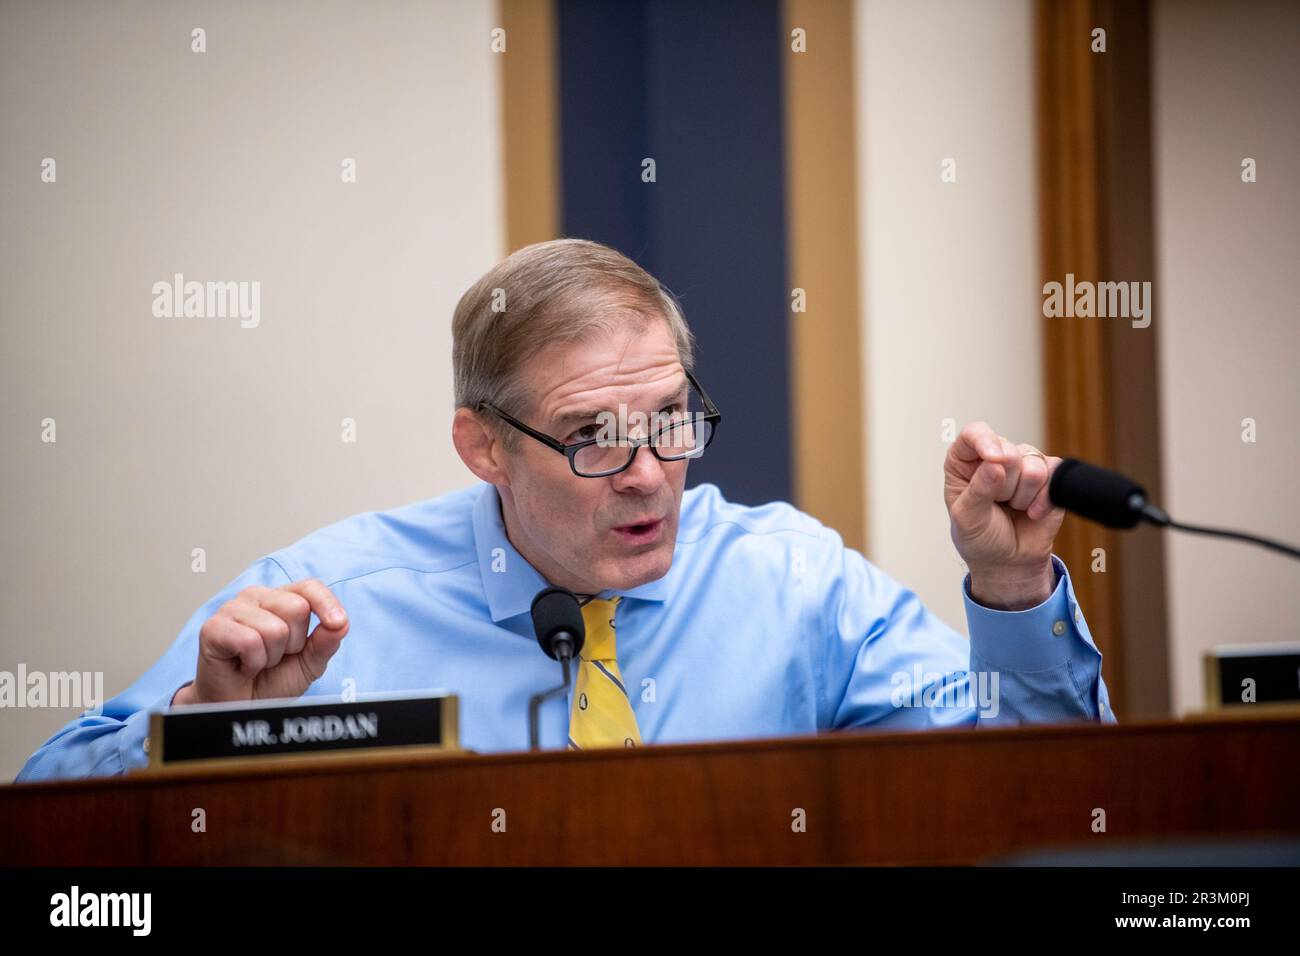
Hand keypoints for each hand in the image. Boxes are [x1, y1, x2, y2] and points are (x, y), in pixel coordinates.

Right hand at [175, 578, 348, 704]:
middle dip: (294, 642)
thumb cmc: (271, 681)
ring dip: (271, 656)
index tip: (338, 623)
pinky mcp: (213, 627)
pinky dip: (253, 662)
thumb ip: (326, 642)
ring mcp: (233, 609)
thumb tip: (341, 623)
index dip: (326, 603)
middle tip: (276, 656)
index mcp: (281, 599)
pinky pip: (250, 641)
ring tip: (259, 662)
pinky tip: (244, 666)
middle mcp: (257, 597)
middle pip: (296, 608)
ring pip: (274, 628)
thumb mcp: (309, 663)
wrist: (242, 706)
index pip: (310, 586)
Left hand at [943, 421, 1063, 609]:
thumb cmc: (980, 538)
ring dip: (1023, 496)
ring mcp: (1023, 465)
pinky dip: (1044, 499)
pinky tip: (1032, 513)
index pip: (974, 434)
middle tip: (997, 504)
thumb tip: (995, 464)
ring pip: (1033, 465)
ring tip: (1013, 508)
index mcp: (965, 461)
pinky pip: (1055, 474)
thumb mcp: (968, 519)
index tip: (994, 459)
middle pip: (1008, 451)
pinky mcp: (1050, 476)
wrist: (1009, 562)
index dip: (986, 441)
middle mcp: (994, 456)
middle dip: (1004, 486)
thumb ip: (979, 490)